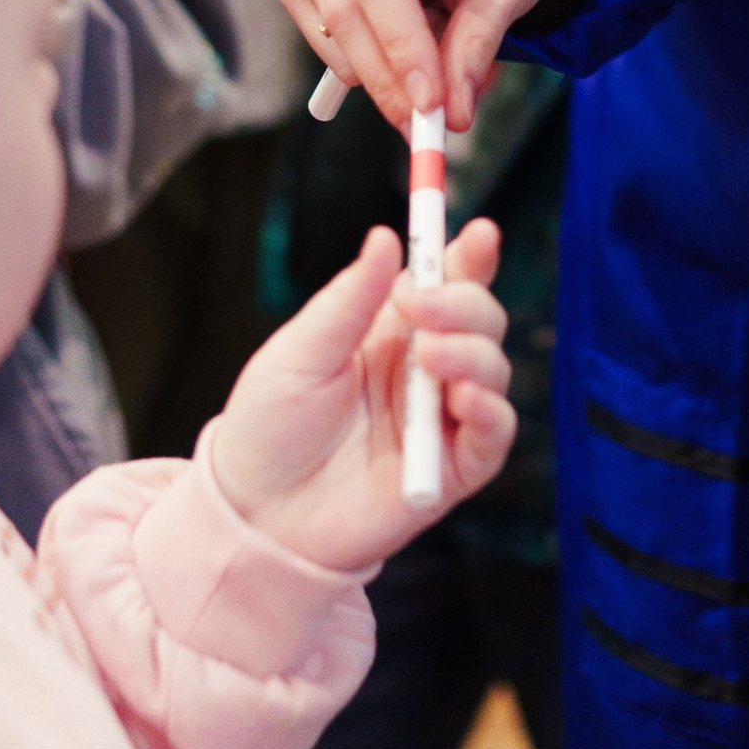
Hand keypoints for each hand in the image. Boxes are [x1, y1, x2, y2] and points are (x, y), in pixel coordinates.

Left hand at [211, 219, 513, 572]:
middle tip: (424, 310)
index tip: (478, 232)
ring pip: (493, 370)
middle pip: (479, 320)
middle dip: (465, 304)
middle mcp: (425, 370)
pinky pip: (494, 437)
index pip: (445, 283)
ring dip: (475, 354)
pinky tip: (465, 400)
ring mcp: (440, 419)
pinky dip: (491, 413)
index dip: (468, 256)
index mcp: (391, 331)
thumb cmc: (269, 426)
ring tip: (434, 358)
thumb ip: (349, 299)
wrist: (254, 515)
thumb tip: (386, 235)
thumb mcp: (300, 352)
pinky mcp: (450, 471)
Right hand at [274, 0, 560, 132]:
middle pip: (341, 3)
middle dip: (386, 74)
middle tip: (427, 125)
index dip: (399, 43)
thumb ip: (476, 45)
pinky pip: (317, 35)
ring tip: (443, 67)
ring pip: (326, 27)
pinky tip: (405, 49)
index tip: (431, 103)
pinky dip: (361, 60)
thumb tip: (451, 116)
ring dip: (380, 69)